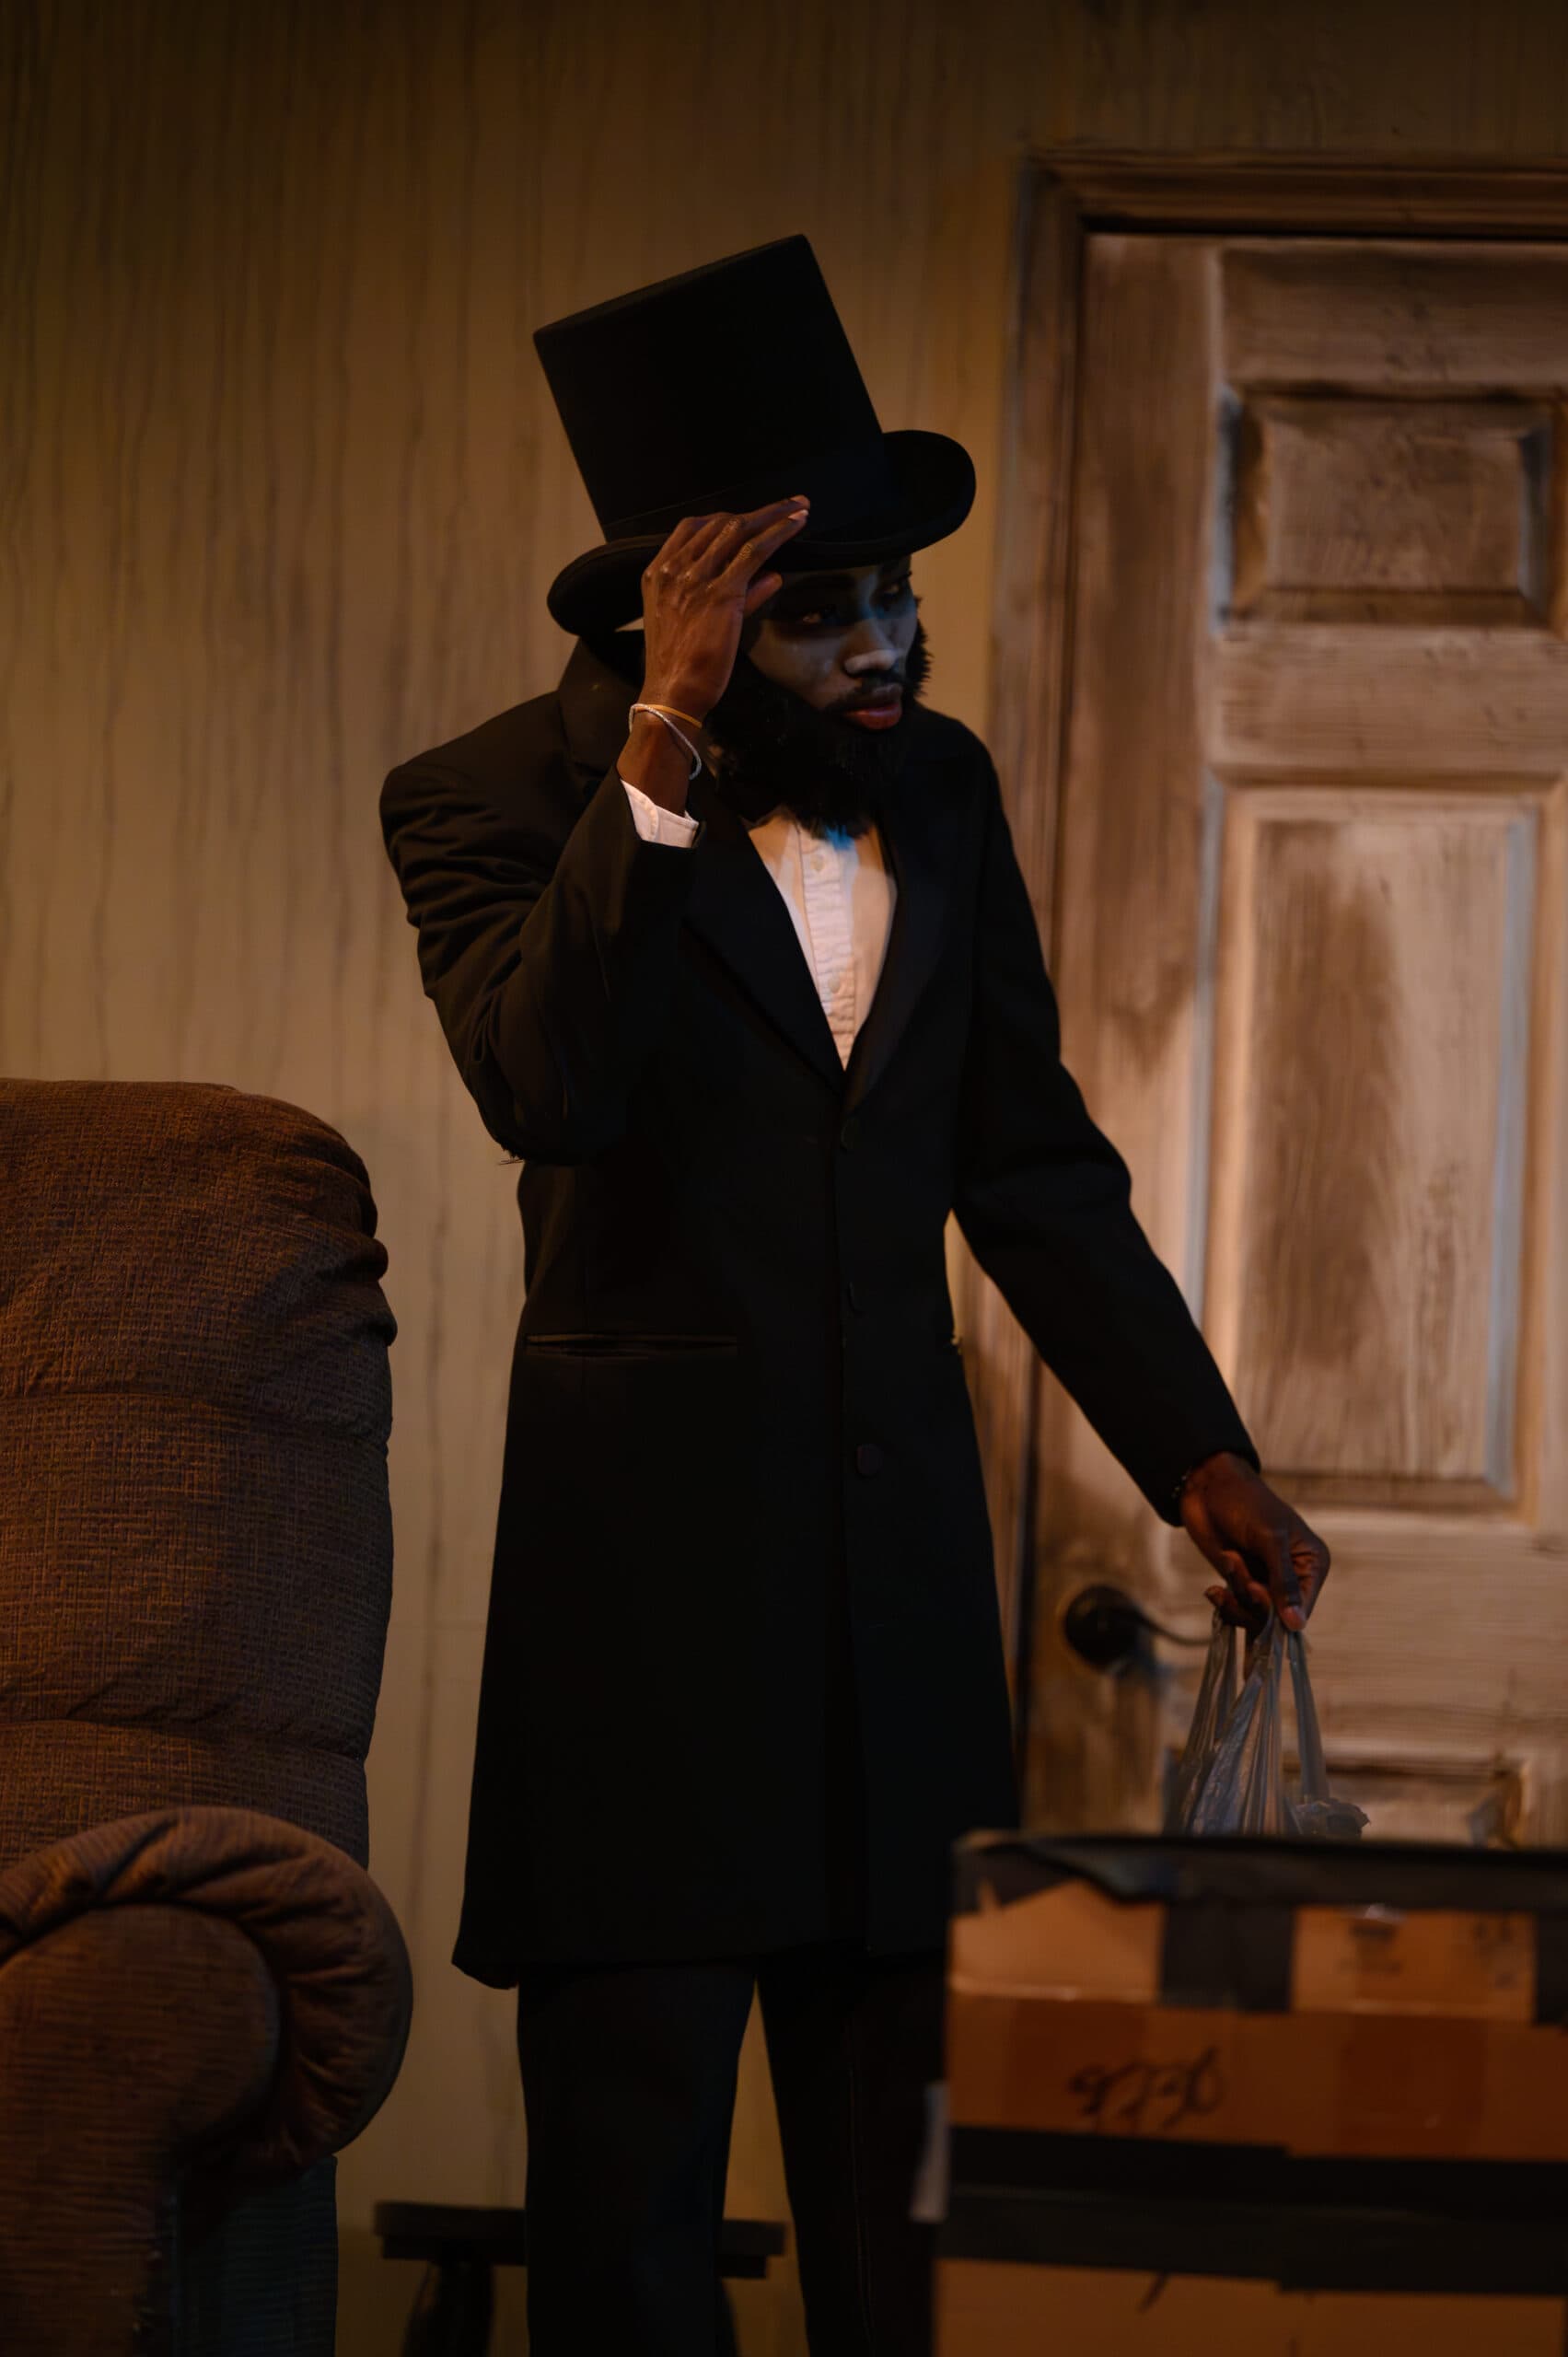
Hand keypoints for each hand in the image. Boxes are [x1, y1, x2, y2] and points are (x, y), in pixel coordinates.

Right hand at [639, 497, 810, 721]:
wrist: (673, 693)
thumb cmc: (682, 666)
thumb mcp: (694, 623)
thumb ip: (733, 596)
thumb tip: (770, 577)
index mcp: (658, 573)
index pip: (692, 529)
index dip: (725, 517)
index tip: (751, 517)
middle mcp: (674, 569)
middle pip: (719, 523)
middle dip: (759, 511)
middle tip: (789, 504)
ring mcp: (696, 579)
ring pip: (738, 531)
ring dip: (774, 515)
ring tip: (800, 508)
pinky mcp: (721, 593)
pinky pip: (754, 552)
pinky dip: (778, 533)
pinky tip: (797, 525)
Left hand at [1177, 1451, 1329, 1635]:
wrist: (1208, 1486)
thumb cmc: (1246, 1503)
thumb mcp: (1270, 1538)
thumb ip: (1283, 1582)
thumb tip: (1297, 1624)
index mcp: (1312, 1564)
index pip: (1303, 1609)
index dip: (1278, 1613)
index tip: (1254, 1589)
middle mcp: (1293, 1579)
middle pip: (1277, 1620)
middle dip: (1252, 1600)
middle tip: (1236, 1565)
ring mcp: (1265, 1583)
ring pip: (1253, 1616)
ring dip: (1236, 1593)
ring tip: (1229, 1558)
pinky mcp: (1241, 1584)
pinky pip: (1236, 1610)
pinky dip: (1224, 1602)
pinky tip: (1214, 1590)